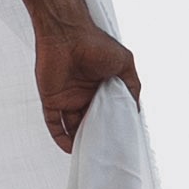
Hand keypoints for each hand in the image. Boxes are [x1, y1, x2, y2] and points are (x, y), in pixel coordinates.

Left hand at [32, 8, 142, 150]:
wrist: (67, 34)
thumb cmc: (96, 44)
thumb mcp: (124, 64)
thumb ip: (132, 86)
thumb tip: (136, 110)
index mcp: (101, 86)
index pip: (107, 112)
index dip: (112, 125)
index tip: (119, 139)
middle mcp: (85, 94)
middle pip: (90, 122)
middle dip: (96, 137)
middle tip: (105, 152)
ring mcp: (67, 98)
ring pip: (73, 126)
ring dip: (80, 140)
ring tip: (90, 154)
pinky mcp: (52, 100)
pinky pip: (54, 124)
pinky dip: (60, 137)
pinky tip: (70, 149)